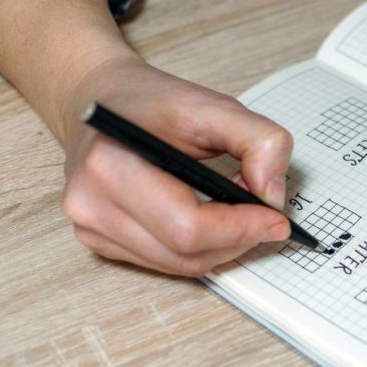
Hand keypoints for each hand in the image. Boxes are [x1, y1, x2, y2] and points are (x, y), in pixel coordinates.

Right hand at [0, 0, 293, 276]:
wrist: (98, 100)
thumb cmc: (151, 103)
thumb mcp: (214, 106)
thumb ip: (259, 140)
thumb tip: (273, 195)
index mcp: (111, 166)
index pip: (187, 228)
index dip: (241, 228)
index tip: (276, 217)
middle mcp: (90, 205)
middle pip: (186, 254)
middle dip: (238, 237)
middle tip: (264, 210)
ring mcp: (90, 228)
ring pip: (179, 265)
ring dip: (222, 244)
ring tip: (236, 206)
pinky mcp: (99, 241)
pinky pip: (166, 262)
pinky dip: (200, 247)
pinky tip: (210, 216)